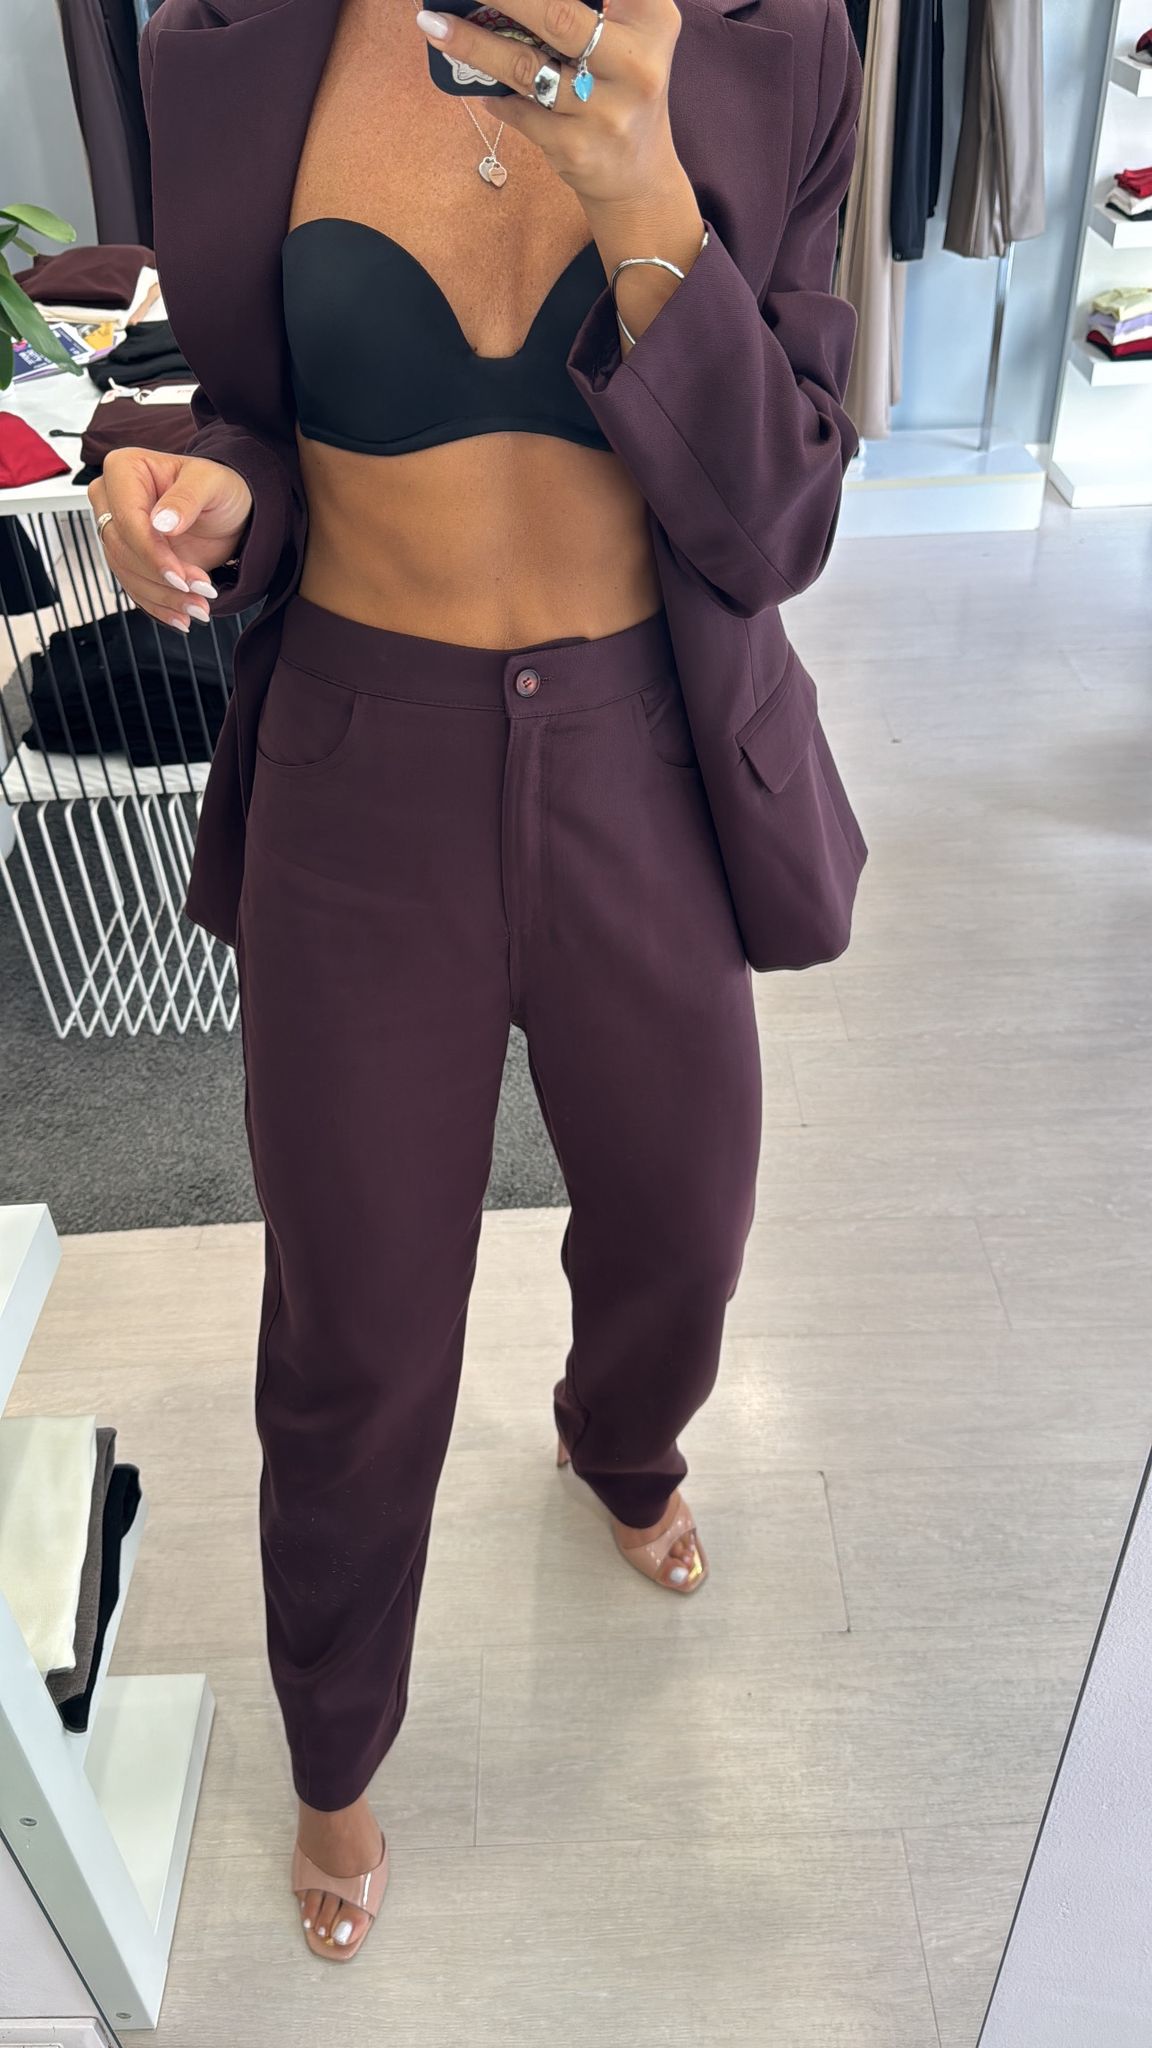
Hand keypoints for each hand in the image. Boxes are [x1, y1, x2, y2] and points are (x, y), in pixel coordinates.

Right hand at [87, 450, 252, 632]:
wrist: (229, 512)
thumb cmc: (219, 487)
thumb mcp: (211, 483)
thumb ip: (186, 498)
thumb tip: (160, 523)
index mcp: (125, 469)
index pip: (127, 519)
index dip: (151, 553)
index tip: (179, 575)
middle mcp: (112, 498)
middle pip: (122, 549)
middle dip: (161, 580)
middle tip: (200, 593)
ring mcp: (118, 530)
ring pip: (126, 573)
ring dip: (163, 598)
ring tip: (199, 607)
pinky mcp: (129, 557)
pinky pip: (133, 586)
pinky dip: (158, 605)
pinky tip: (181, 616)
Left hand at [415, 0, 683, 206]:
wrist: (638, 178)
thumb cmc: (621, 89)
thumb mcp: (628, 35)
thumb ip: (586, 5)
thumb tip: (503, 1)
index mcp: (653, 20)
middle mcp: (637, 63)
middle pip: (555, 15)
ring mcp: (607, 111)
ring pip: (525, 68)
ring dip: (472, 44)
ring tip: (433, 25)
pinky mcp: (577, 148)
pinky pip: (520, 111)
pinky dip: (496, 97)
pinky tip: (481, 89)